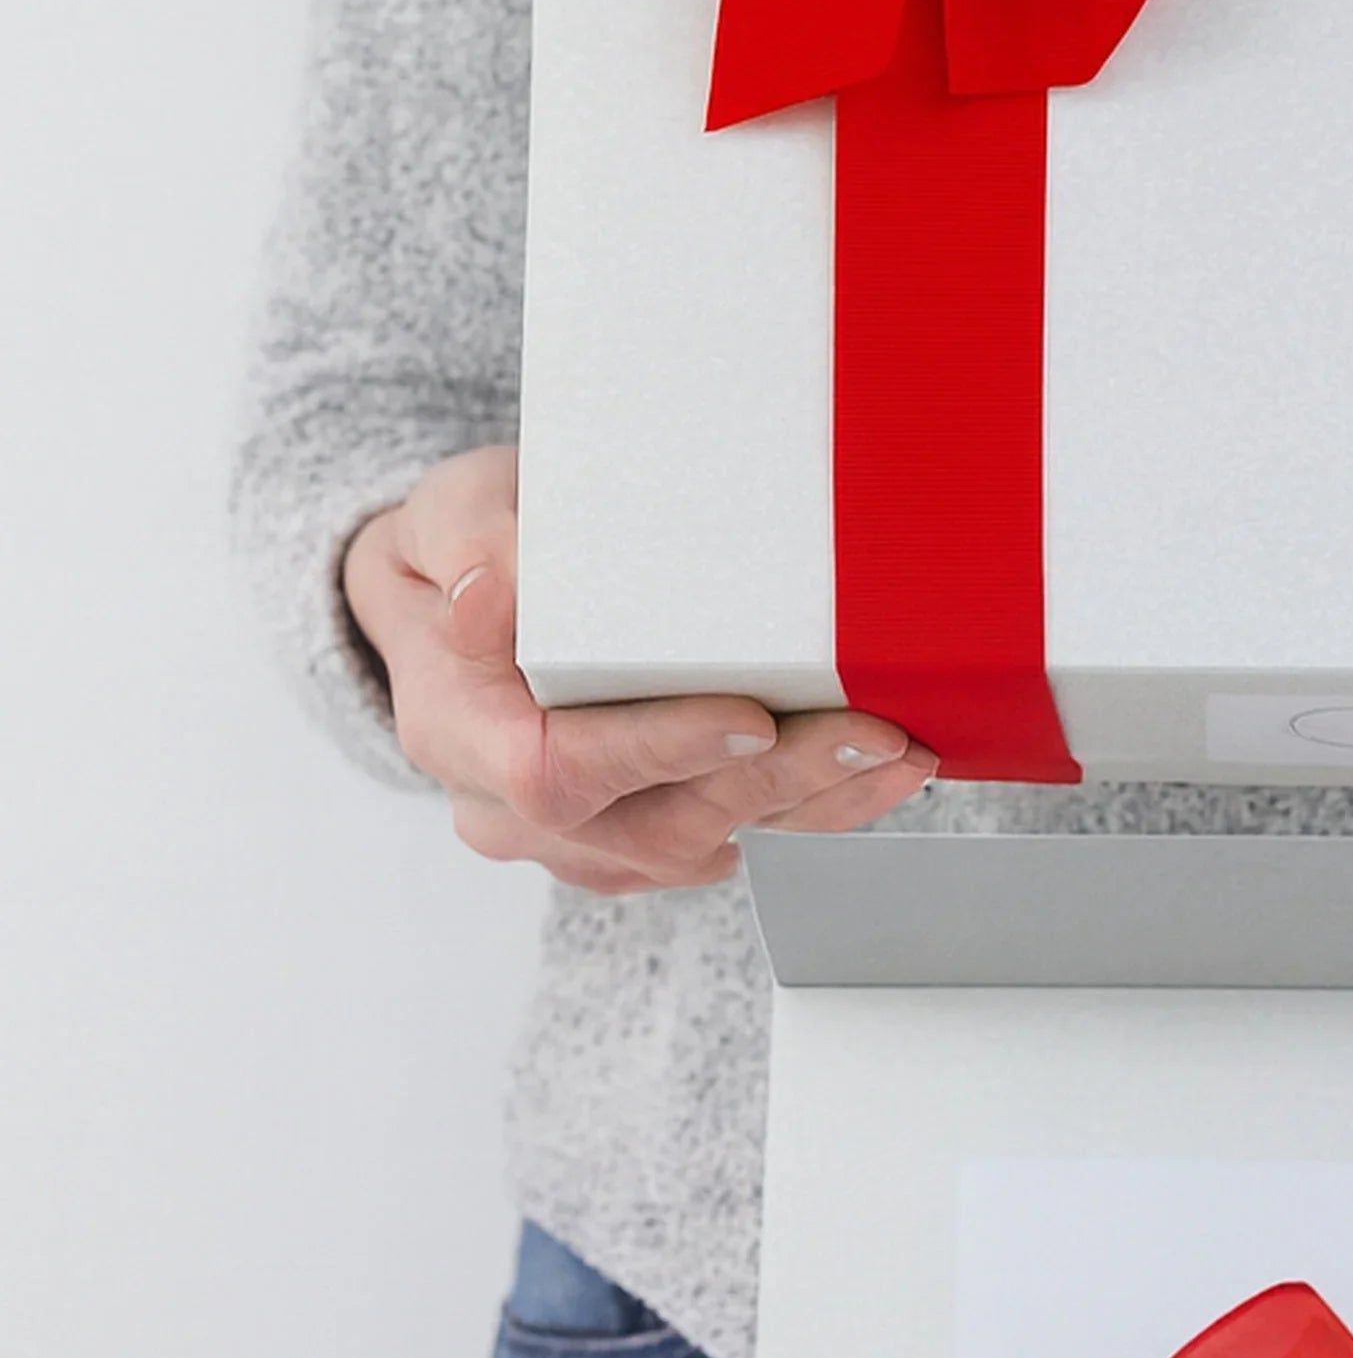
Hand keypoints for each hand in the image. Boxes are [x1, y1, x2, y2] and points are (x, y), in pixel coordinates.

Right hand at [342, 445, 936, 890]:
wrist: (452, 599)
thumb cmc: (456, 550)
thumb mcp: (448, 511)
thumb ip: (468, 540)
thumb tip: (491, 592)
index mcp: (455, 730)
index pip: (554, 772)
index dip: (658, 753)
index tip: (751, 719)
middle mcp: (513, 810)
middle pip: (649, 827)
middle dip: (771, 782)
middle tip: (869, 732)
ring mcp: (578, 836)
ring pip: (701, 846)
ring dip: (809, 805)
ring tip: (900, 754)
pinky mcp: (635, 838)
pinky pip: (724, 840)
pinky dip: (805, 811)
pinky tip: (873, 771)